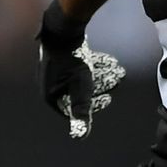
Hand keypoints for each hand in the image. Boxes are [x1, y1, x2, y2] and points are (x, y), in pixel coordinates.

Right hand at [37, 0, 124, 138]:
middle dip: (101, 86)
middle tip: (117, 78)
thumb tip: (80, 137)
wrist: (63, 29)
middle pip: (79, 92)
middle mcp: (49, 84)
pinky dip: (94, 65)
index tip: (108, 97)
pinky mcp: (60, 56)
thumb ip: (81, 112)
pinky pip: (78, 66)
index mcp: (50, 96)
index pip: (72, 109)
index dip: (93, 105)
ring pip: (81, 77)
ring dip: (101, 74)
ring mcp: (54, 69)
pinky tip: (107, 60)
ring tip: (117, 68)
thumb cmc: (71, 62)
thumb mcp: (80, 89)